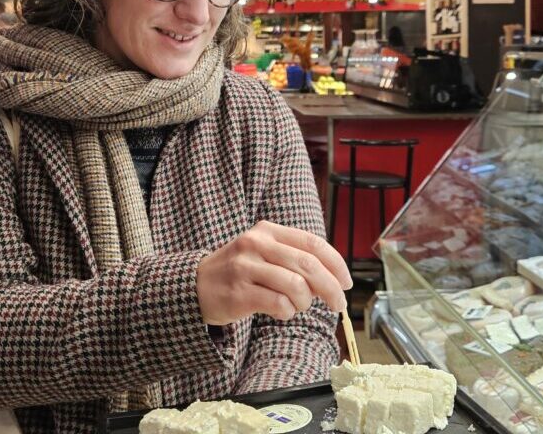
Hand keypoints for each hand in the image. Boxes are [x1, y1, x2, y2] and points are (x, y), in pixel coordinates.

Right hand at [196, 220, 351, 324]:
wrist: (195, 286)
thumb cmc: (238, 272)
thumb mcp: (263, 252)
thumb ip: (294, 258)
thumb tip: (334, 278)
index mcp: (267, 230)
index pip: (312, 243)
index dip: (336, 263)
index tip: (347, 282)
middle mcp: (256, 244)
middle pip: (308, 265)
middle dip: (331, 288)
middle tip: (338, 304)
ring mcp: (245, 268)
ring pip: (296, 286)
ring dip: (305, 303)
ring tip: (298, 306)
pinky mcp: (238, 293)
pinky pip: (279, 305)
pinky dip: (288, 312)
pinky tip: (281, 311)